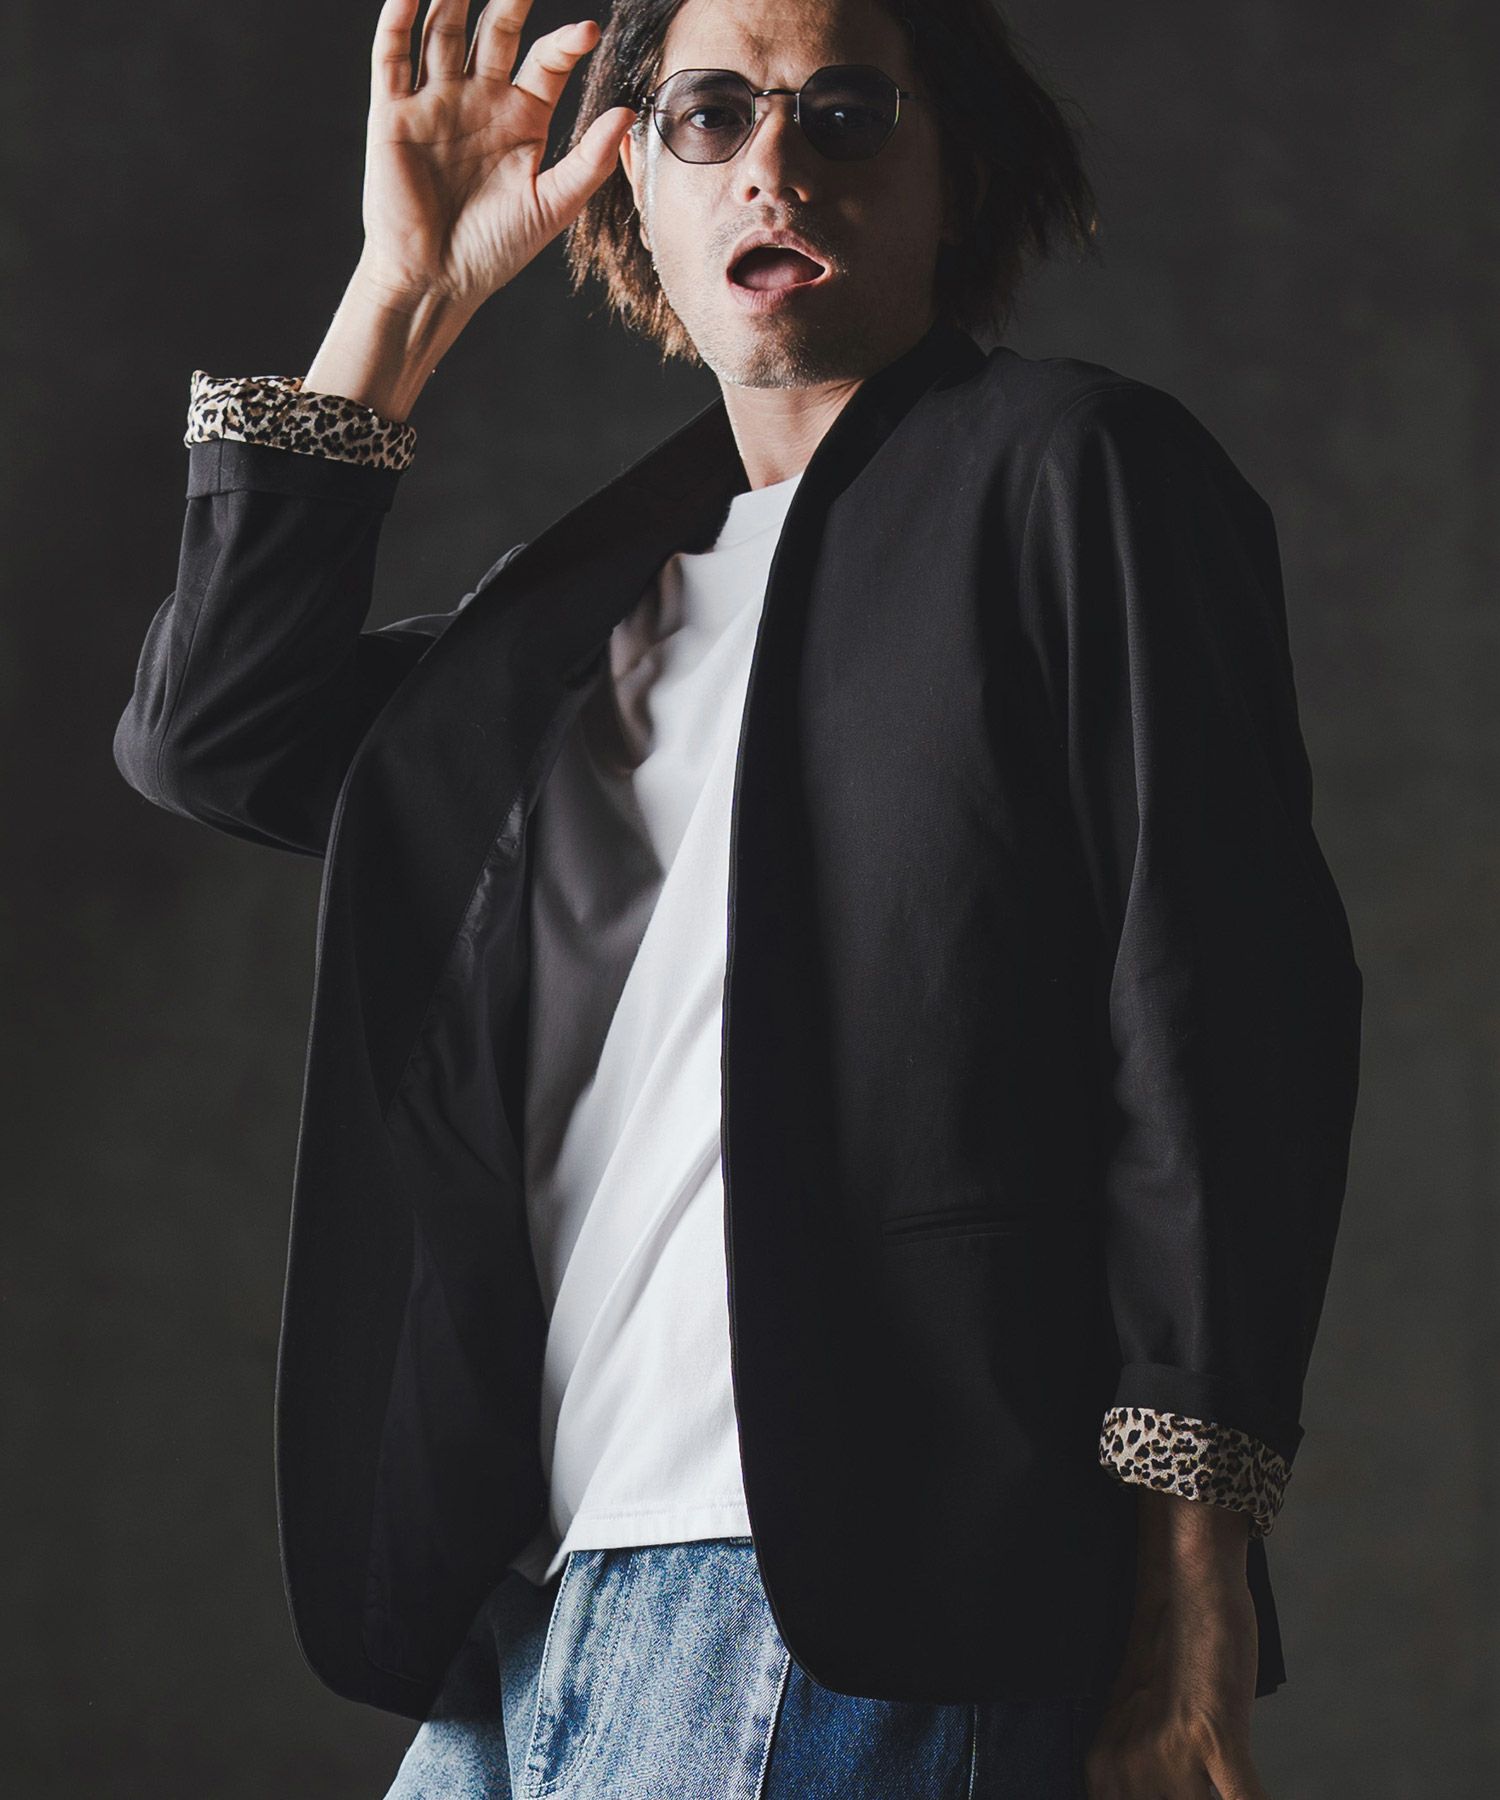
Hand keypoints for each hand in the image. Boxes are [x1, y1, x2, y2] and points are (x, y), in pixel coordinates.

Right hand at [356, 0, 636, 310]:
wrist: (437, 281)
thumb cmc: (495, 250)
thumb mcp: (553, 206)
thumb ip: (591, 161)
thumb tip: (628, 114)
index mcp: (520, 118)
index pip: (545, 60)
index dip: (565, 42)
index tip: (588, 33)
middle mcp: (478, 100)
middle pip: (494, 30)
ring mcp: (434, 101)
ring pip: (442, 29)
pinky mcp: (392, 112)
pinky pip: (392, 54)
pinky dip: (398, 18)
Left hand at [1082, 1569, 1269, 1799]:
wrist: (1190, 1590)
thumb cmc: (1175, 1663)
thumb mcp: (1144, 1727)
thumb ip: (1148, 1779)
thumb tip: (1174, 1793)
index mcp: (1102, 1772)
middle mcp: (1125, 1769)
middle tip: (1209, 1794)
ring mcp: (1168, 1755)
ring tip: (1237, 1796)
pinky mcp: (1213, 1737)